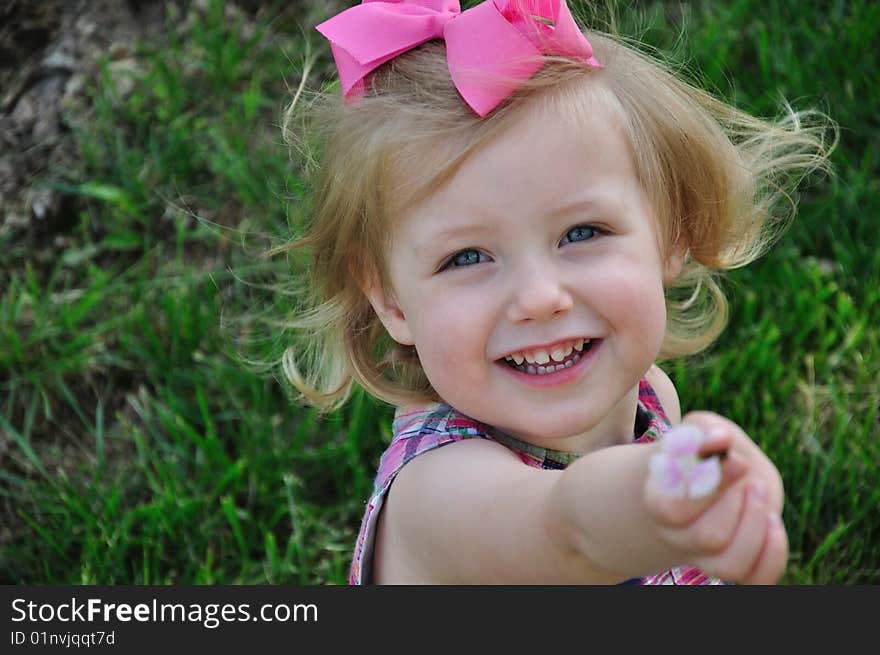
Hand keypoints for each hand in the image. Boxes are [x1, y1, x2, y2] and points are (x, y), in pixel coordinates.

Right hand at [643, 411, 787, 583]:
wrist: (707, 478)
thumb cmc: (700, 451)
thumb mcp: (697, 431)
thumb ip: (705, 431)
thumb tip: (720, 441)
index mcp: (657, 500)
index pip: (671, 510)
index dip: (707, 486)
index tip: (734, 455)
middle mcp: (675, 536)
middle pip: (706, 539)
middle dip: (737, 503)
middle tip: (747, 471)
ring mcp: (704, 556)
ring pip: (730, 566)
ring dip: (755, 526)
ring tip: (760, 491)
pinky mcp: (735, 565)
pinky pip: (754, 581)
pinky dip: (772, 555)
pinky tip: (773, 521)